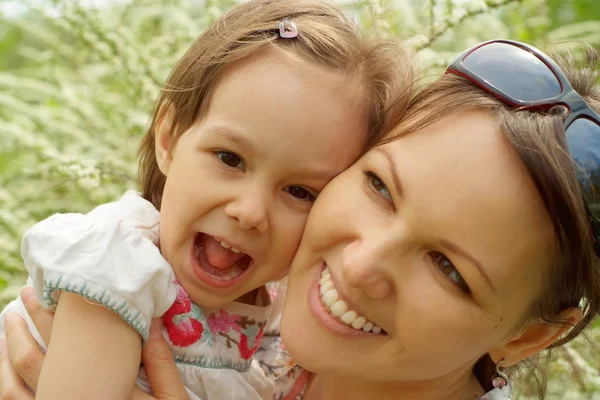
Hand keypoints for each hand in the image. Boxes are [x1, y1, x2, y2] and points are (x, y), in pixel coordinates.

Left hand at [0, 287, 188, 399]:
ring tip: (7, 327)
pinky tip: (7, 372)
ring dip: (6, 353)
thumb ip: (161, 364)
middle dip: (23, 325)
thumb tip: (150, 320)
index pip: (65, 346)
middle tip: (23, 294)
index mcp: (98, 391)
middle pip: (32, 361)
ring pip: (14, 388)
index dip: (50, 315)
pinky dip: (6, 387)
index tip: (44, 288)